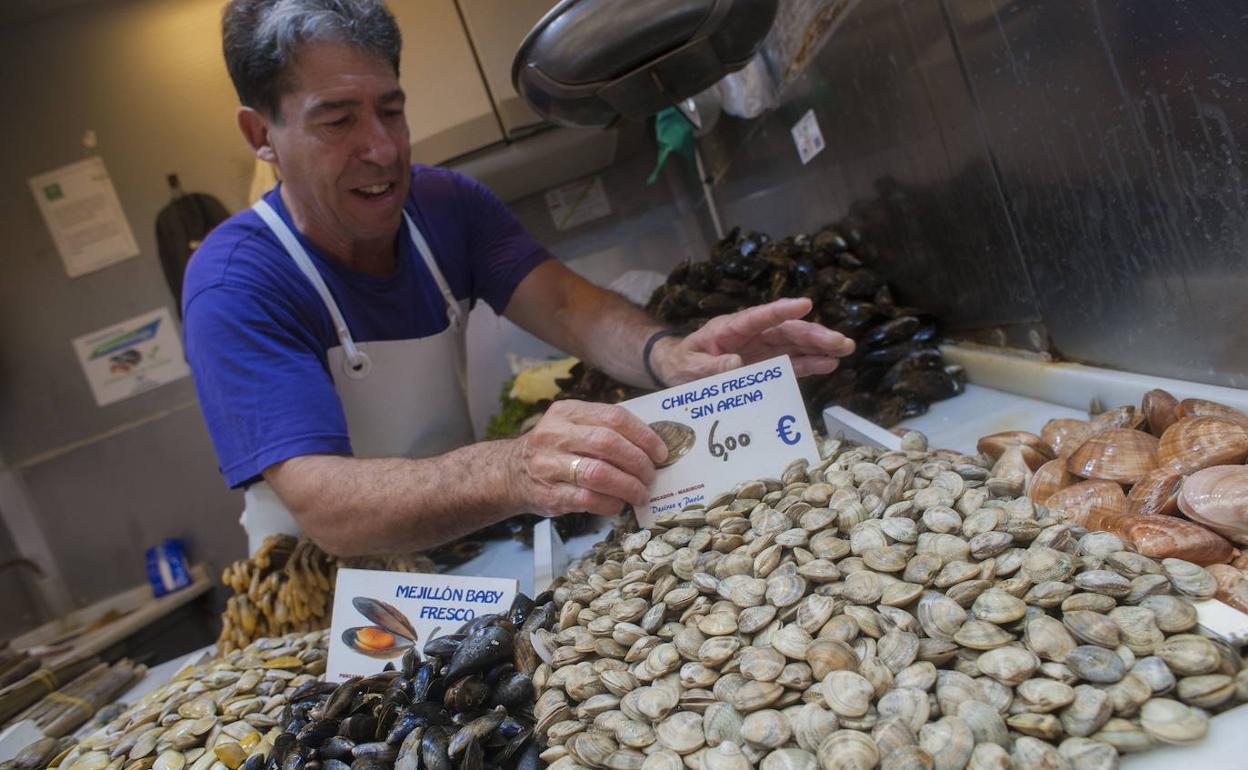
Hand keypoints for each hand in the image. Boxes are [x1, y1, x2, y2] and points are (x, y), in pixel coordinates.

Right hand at [506, 400, 667, 517]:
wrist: (510, 473)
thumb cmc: (554, 449)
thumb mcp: (571, 426)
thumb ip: (603, 428)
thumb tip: (650, 447)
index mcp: (567, 411)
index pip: (614, 417)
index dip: (644, 435)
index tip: (660, 452)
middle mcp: (555, 434)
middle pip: (608, 444)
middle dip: (638, 462)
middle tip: (651, 475)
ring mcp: (549, 465)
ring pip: (599, 474)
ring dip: (628, 486)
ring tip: (641, 494)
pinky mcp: (549, 494)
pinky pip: (588, 499)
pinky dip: (610, 503)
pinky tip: (619, 504)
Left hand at [653, 297, 854, 384]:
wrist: (679, 368)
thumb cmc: (682, 363)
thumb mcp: (689, 367)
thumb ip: (710, 366)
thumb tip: (735, 364)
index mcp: (729, 328)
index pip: (759, 316)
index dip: (782, 310)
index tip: (804, 304)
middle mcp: (751, 334)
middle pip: (785, 330)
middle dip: (813, 334)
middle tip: (839, 341)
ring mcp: (761, 347)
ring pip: (794, 343)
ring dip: (819, 346)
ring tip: (844, 348)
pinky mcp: (766, 362)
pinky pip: (791, 361)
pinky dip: (809, 363)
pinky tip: (830, 364)